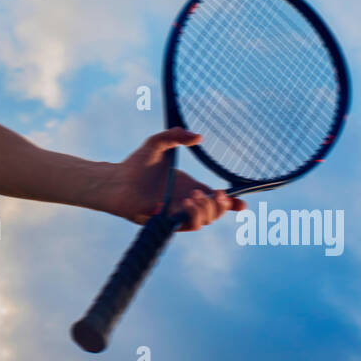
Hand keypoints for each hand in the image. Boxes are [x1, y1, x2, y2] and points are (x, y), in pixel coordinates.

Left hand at [103, 127, 245, 230]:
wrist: (117, 180)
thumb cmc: (136, 164)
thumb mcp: (158, 143)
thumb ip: (176, 135)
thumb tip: (199, 136)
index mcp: (189, 187)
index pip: (216, 199)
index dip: (231, 204)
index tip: (243, 204)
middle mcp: (186, 203)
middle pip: (215, 212)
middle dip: (221, 206)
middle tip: (218, 194)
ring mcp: (177, 214)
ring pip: (203, 221)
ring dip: (205, 210)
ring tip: (193, 196)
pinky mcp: (167, 222)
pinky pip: (186, 225)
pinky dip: (190, 215)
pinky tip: (182, 202)